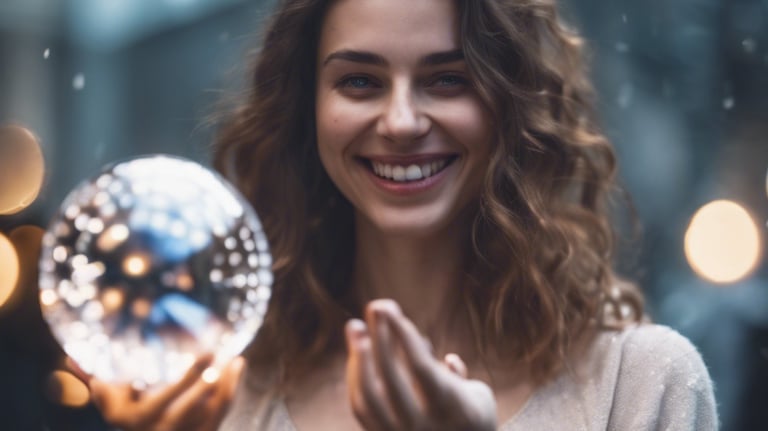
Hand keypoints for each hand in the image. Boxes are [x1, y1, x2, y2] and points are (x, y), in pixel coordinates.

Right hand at [67, 354, 244, 430]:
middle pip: (190, 409)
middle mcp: (162, 430)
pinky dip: (230, 391)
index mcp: (138, 419)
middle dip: (208, 384)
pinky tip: (236, 367)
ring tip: (235, 359)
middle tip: (219, 354)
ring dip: (226, 385)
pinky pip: (221, 414)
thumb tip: (70, 358)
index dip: (187, 379)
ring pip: (212, 412)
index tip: (203, 355)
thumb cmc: (125, 414)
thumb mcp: (109, 401)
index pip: (166, 400)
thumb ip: (94, 379)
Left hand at [345, 300, 496, 430]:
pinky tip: (356, 353)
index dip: (403, 336)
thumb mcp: (478, 395)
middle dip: (380, 337)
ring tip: (355, 327)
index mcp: (452, 408)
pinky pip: (360, 408)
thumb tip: (426, 347)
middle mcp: (424, 426)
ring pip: (369, 395)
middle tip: (376, 306)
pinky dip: (356, 377)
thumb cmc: (475, 420)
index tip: (389, 309)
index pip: (421, 367)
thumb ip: (453, 371)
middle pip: (391, 377)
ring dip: (358, 357)